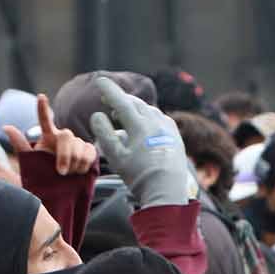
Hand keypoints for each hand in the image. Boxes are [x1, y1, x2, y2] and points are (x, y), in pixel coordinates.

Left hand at [3, 93, 96, 176]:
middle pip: (67, 136)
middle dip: (65, 156)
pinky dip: (84, 164)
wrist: (60, 192)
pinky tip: (79, 172)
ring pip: (79, 147)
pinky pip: (90, 152)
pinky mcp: (89, 151)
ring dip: (74, 164)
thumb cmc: (44, 177)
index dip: (43, 108)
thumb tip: (5, 127)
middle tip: (61, 173)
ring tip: (68, 175)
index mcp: (48, 137)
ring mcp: (77, 143)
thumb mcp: (30, 162)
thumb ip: (20, 144)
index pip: (44, 120)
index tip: (40, 97)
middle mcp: (63, 137)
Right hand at [88, 76, 193, 207]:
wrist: (167, 192)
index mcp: (140, 125)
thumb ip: (104, 133)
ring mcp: (168, 129)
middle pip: (136, 104)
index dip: (109, 90)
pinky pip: (160, 120)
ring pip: (149, 111)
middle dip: (121, 100)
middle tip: (108, 101)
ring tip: (124, 116)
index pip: (121, 101)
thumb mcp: (116, 156)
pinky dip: (149, 117)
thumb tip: (98, 115)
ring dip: (135, 109)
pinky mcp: (176, 137)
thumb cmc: (138, 176)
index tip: (100, 81)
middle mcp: (156, 122)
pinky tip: (145, 125)